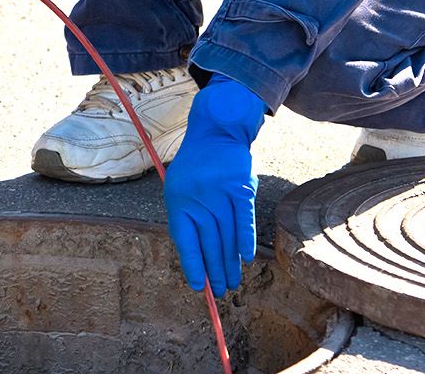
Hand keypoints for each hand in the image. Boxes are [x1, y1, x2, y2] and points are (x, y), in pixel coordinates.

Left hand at [164, 75, 265, 295]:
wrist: (216, 132)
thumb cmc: (195, 165)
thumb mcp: (178, 188)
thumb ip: (186, 217)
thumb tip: (195, 255)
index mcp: (179, 203)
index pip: (185, 241)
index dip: (193, 265)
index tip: (199, 286)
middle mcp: (198, 200)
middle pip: (208, 243)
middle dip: (214, 270)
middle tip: (220, 292)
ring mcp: (220, 194)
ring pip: (226, 235)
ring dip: (230, 262)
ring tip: (233, 282)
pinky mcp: (241, 188)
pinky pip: (243, 218)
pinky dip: (245, 238)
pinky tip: (246, 257)